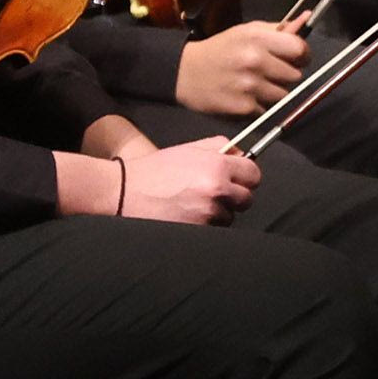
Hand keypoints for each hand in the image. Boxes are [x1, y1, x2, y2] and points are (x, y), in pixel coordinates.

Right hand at [115, 136, 259, 223]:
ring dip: (218, 213)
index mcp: (216, 165)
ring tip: (193, 204)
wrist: (123, 193)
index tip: (239, 179)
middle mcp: (217, 189)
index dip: (246, 176)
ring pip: (230, 216)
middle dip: (234, 197)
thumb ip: (219, 147)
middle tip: (214, 193)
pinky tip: (187, 216)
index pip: (254, 174)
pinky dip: (205, 225)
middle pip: (247, 199)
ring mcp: (209, 213)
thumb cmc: (154, 171)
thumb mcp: (188, 149)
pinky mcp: (199, 231)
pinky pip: (214, 230)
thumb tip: (242, 153)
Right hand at [173, 19, 307, 117]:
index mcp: (258, 39)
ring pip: (284, 95)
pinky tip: (246, 96)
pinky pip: (268, 110)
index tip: (296, 58)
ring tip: (256, 85)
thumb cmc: (221, 49)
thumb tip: (307, 19)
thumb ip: (278, 29)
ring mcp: (250, 86)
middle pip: (295, 76)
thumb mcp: (247, 31)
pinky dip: (260, 106)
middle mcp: (255, 61)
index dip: (302, 55)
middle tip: (271, 72)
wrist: (184, 73)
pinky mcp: (244, 108)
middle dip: (287, 75)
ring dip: (275, 92)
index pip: (299, 49)